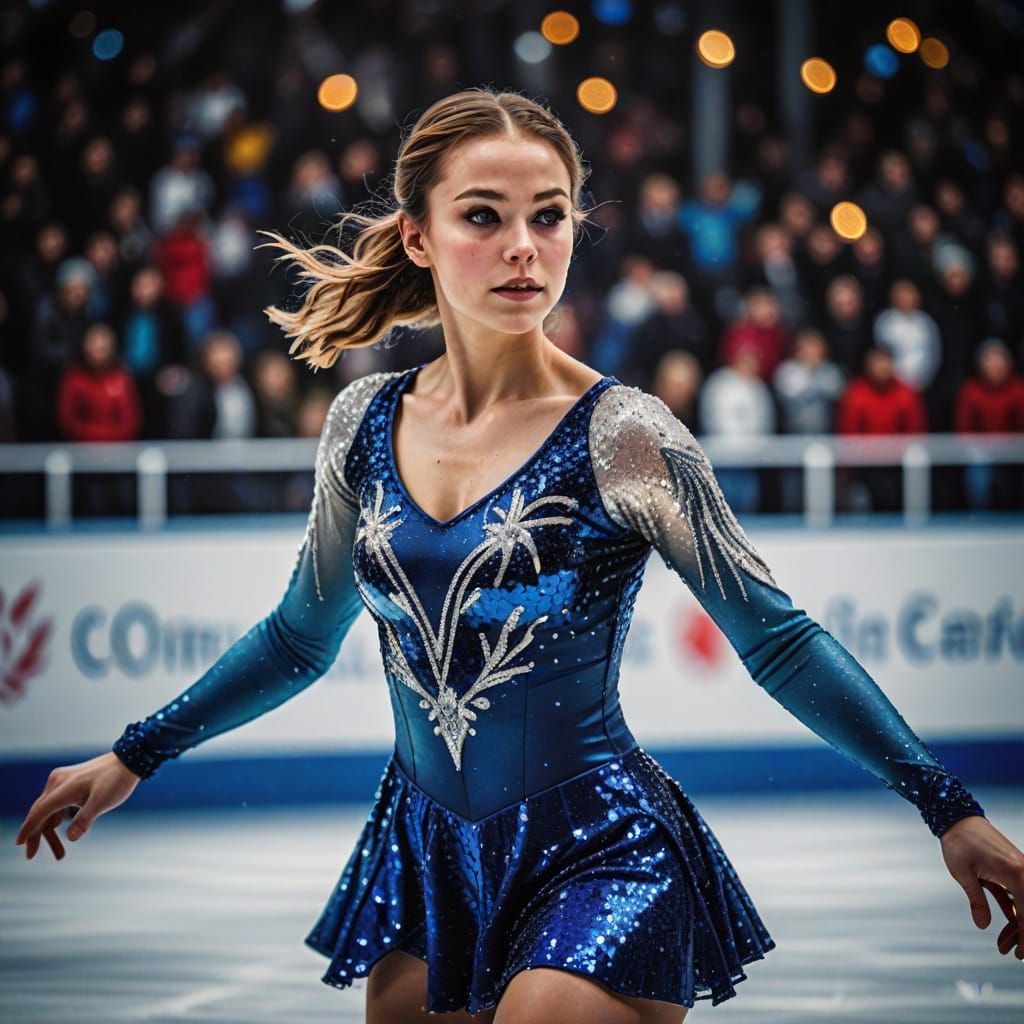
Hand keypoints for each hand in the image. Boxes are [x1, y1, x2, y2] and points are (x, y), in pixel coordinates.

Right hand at [13, 752, 140, 860]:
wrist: (129, 760)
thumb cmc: (116, 780)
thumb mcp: (102, 802)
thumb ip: (84, 819)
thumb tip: (70, 837)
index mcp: (63, 787)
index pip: (39, 811)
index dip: (28, 828)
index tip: (20, 843)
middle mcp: (58, 782)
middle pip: (40, 812)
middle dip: (36, 835)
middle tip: (31, 856)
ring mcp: (63, 781)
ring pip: (49, 810)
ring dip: (49, 830)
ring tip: (59, 854)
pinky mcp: (70, 782)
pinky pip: (57, 804)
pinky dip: (57, 819)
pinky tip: (60, 832)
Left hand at [941, 814, 1023, 959]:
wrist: (957, 816)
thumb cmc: (958, 842)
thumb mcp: (963, 873)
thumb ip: (976, 900)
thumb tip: (983, 926)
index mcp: (1016, 873)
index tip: (1020, 955)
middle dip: (1023, 934)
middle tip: (1012, 953)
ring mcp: (1020, 870)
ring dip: (1017, 925)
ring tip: (1002, 945)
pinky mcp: (1012, 869)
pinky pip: (1017, 895)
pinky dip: (1013, 911)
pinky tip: (1006, 927)